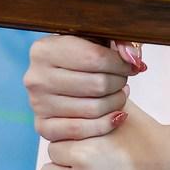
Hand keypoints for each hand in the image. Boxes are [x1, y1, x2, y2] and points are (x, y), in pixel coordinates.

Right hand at [24, 35, 138, 142]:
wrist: (62, 77)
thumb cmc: (81, 55)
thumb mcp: (97, 38)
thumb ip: (120, 42)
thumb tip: (133, 60)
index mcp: (43, 49)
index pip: (95, 58)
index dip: (121, 64)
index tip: (131, 65)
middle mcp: (35, 77)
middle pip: (97, 85)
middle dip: (119, 83)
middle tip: (124, 80)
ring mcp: (37, 104)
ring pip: (93, 109)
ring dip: (116, 102)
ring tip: (120, 94)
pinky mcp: (42, 127)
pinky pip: (81, 130)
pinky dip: (105, 124)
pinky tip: (116, 115)